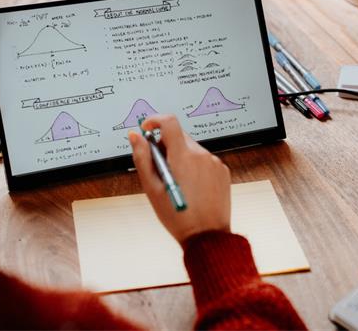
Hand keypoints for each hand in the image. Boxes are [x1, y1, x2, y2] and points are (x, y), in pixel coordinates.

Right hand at [128, 114, 230, 244]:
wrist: (207, 236)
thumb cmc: (178, 217)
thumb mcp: (152, 188)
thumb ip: (142, 158)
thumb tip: (135, 137)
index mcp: (183, 157)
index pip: (169, 122)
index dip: (155, 121)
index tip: (147, 128)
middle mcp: (202, 155)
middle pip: (179, 136)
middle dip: (166, 145)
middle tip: (160, 168)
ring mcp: (214, 163)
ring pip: (192, 149)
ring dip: (181, 158)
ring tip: (177, 183)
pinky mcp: (222, 171)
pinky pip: (204, 160)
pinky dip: (195, 167)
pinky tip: (191, 187)